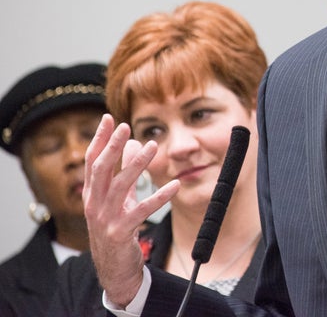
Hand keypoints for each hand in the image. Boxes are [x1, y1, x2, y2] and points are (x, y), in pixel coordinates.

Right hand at [83, 114, 179, 306]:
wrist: (114, 269)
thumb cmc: (116, 228)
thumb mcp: (118, 198)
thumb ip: (123, 171)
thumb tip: (132, 142)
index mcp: (91, 194)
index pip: (92, 161)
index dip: (99, 139)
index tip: (107, 118)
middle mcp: (94, 204)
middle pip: (100, 170)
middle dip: (111, 146)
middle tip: (125, 126)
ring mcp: (105, 219)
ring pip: (120, 186)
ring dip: (136, 164)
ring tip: (152, 146)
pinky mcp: (121, 232)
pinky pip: (142, 210)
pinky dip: (159, 197)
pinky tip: (175, 185)